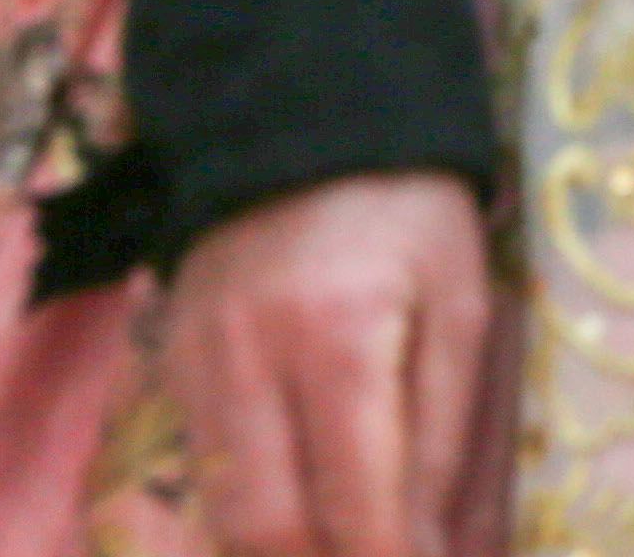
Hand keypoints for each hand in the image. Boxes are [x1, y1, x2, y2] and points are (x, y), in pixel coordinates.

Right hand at [169, 172, 492, 556]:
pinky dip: (250, 512)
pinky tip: (301, 517)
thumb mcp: (464, 301)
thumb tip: (430, 547)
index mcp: (338, 339)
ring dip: (284, 552)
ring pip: (223, 514)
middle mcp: (248, 363)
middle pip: (267, 528)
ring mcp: (195, 366)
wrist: (305, 119)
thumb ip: (445, 430)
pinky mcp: (168, 366)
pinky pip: (203, 472)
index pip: (353, 500)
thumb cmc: (411, 210)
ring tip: (345, 547)